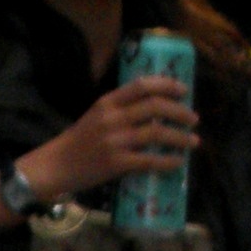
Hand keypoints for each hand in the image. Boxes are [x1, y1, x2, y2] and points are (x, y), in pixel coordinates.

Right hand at [23, 75, 199, 202]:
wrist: (57, 166)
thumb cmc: (80, 140)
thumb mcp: (97, 114)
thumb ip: (121, 108)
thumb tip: (157, 106)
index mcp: (108, 102)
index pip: (142, 85)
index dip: (167, 84)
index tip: (184, 90)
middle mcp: (113, 117)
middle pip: (156, 106)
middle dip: (180, 111)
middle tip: (194, 119)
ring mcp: (115, 140)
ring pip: (157, 132)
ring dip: (180, 137)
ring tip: (193, 141)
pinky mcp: (116, 163)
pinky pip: (149, 160)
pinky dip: (168, 161)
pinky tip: (178, 162)